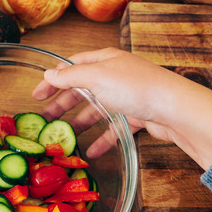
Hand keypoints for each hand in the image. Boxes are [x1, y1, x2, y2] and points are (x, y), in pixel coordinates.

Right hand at [32, 47, 211, 169]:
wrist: (174, 108)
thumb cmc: (136, 87)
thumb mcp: (97, 76)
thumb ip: (71, 76)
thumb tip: (49, 74)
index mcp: (105, 60)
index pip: (72, 67)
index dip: (53, 80)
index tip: (36, 95)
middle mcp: (116, 75)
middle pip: (83, 88)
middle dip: (63, 103)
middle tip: (44, 118)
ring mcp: (128, 96)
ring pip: (98, 109)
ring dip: (80, 122)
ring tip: (63, 137)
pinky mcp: (139, 115)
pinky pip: (115, 127)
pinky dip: (103, 138)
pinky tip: (91, 151)